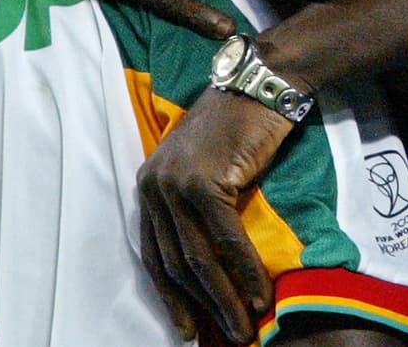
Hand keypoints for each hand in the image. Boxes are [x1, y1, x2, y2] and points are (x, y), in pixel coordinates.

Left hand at [136, 86, 292, 343]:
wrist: (258, 85)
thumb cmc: (239, 128)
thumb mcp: (207, 171)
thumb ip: (198, 212)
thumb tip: (212, 270)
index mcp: (148, 185)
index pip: (154, 253)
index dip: (171, 295)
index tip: (188, 327)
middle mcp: (153, 184)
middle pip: (175, 260)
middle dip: (202, 304)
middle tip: (228, 335)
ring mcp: (174, 181)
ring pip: (198, 256)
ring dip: (224, 297)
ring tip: (245, 326)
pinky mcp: (202, 180)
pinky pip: (223, 238)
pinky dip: (243, 270)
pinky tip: (258, 293)